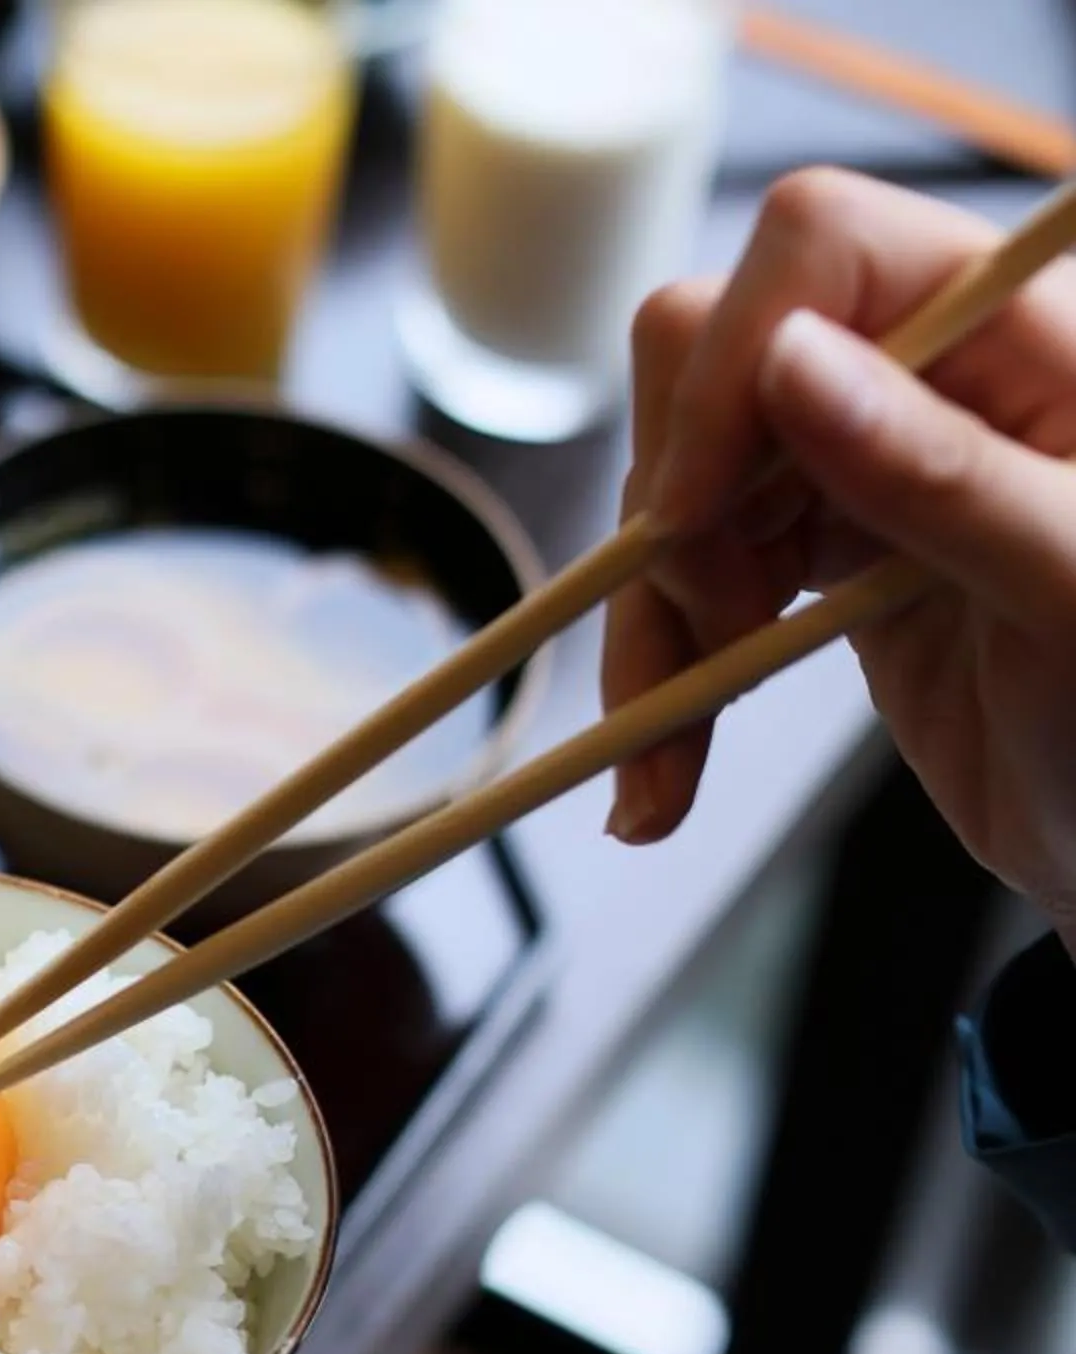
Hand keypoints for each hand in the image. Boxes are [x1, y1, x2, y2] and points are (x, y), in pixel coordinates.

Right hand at [606, 169, 1075, 941]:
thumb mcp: (1074, 591)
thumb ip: (940, 471)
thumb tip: (790, 358)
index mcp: (1022, 329)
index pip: (818, 247)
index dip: (730, 365)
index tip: (693, 520)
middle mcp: (931, 371)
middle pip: (711, 362)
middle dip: (679, 513)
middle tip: (723, 634)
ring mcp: (869, 462)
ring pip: (677, 491)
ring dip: (650, 629)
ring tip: (668, 770)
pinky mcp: (826, 552)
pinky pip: (689, 584)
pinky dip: (660, 678)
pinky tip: (664, 776)